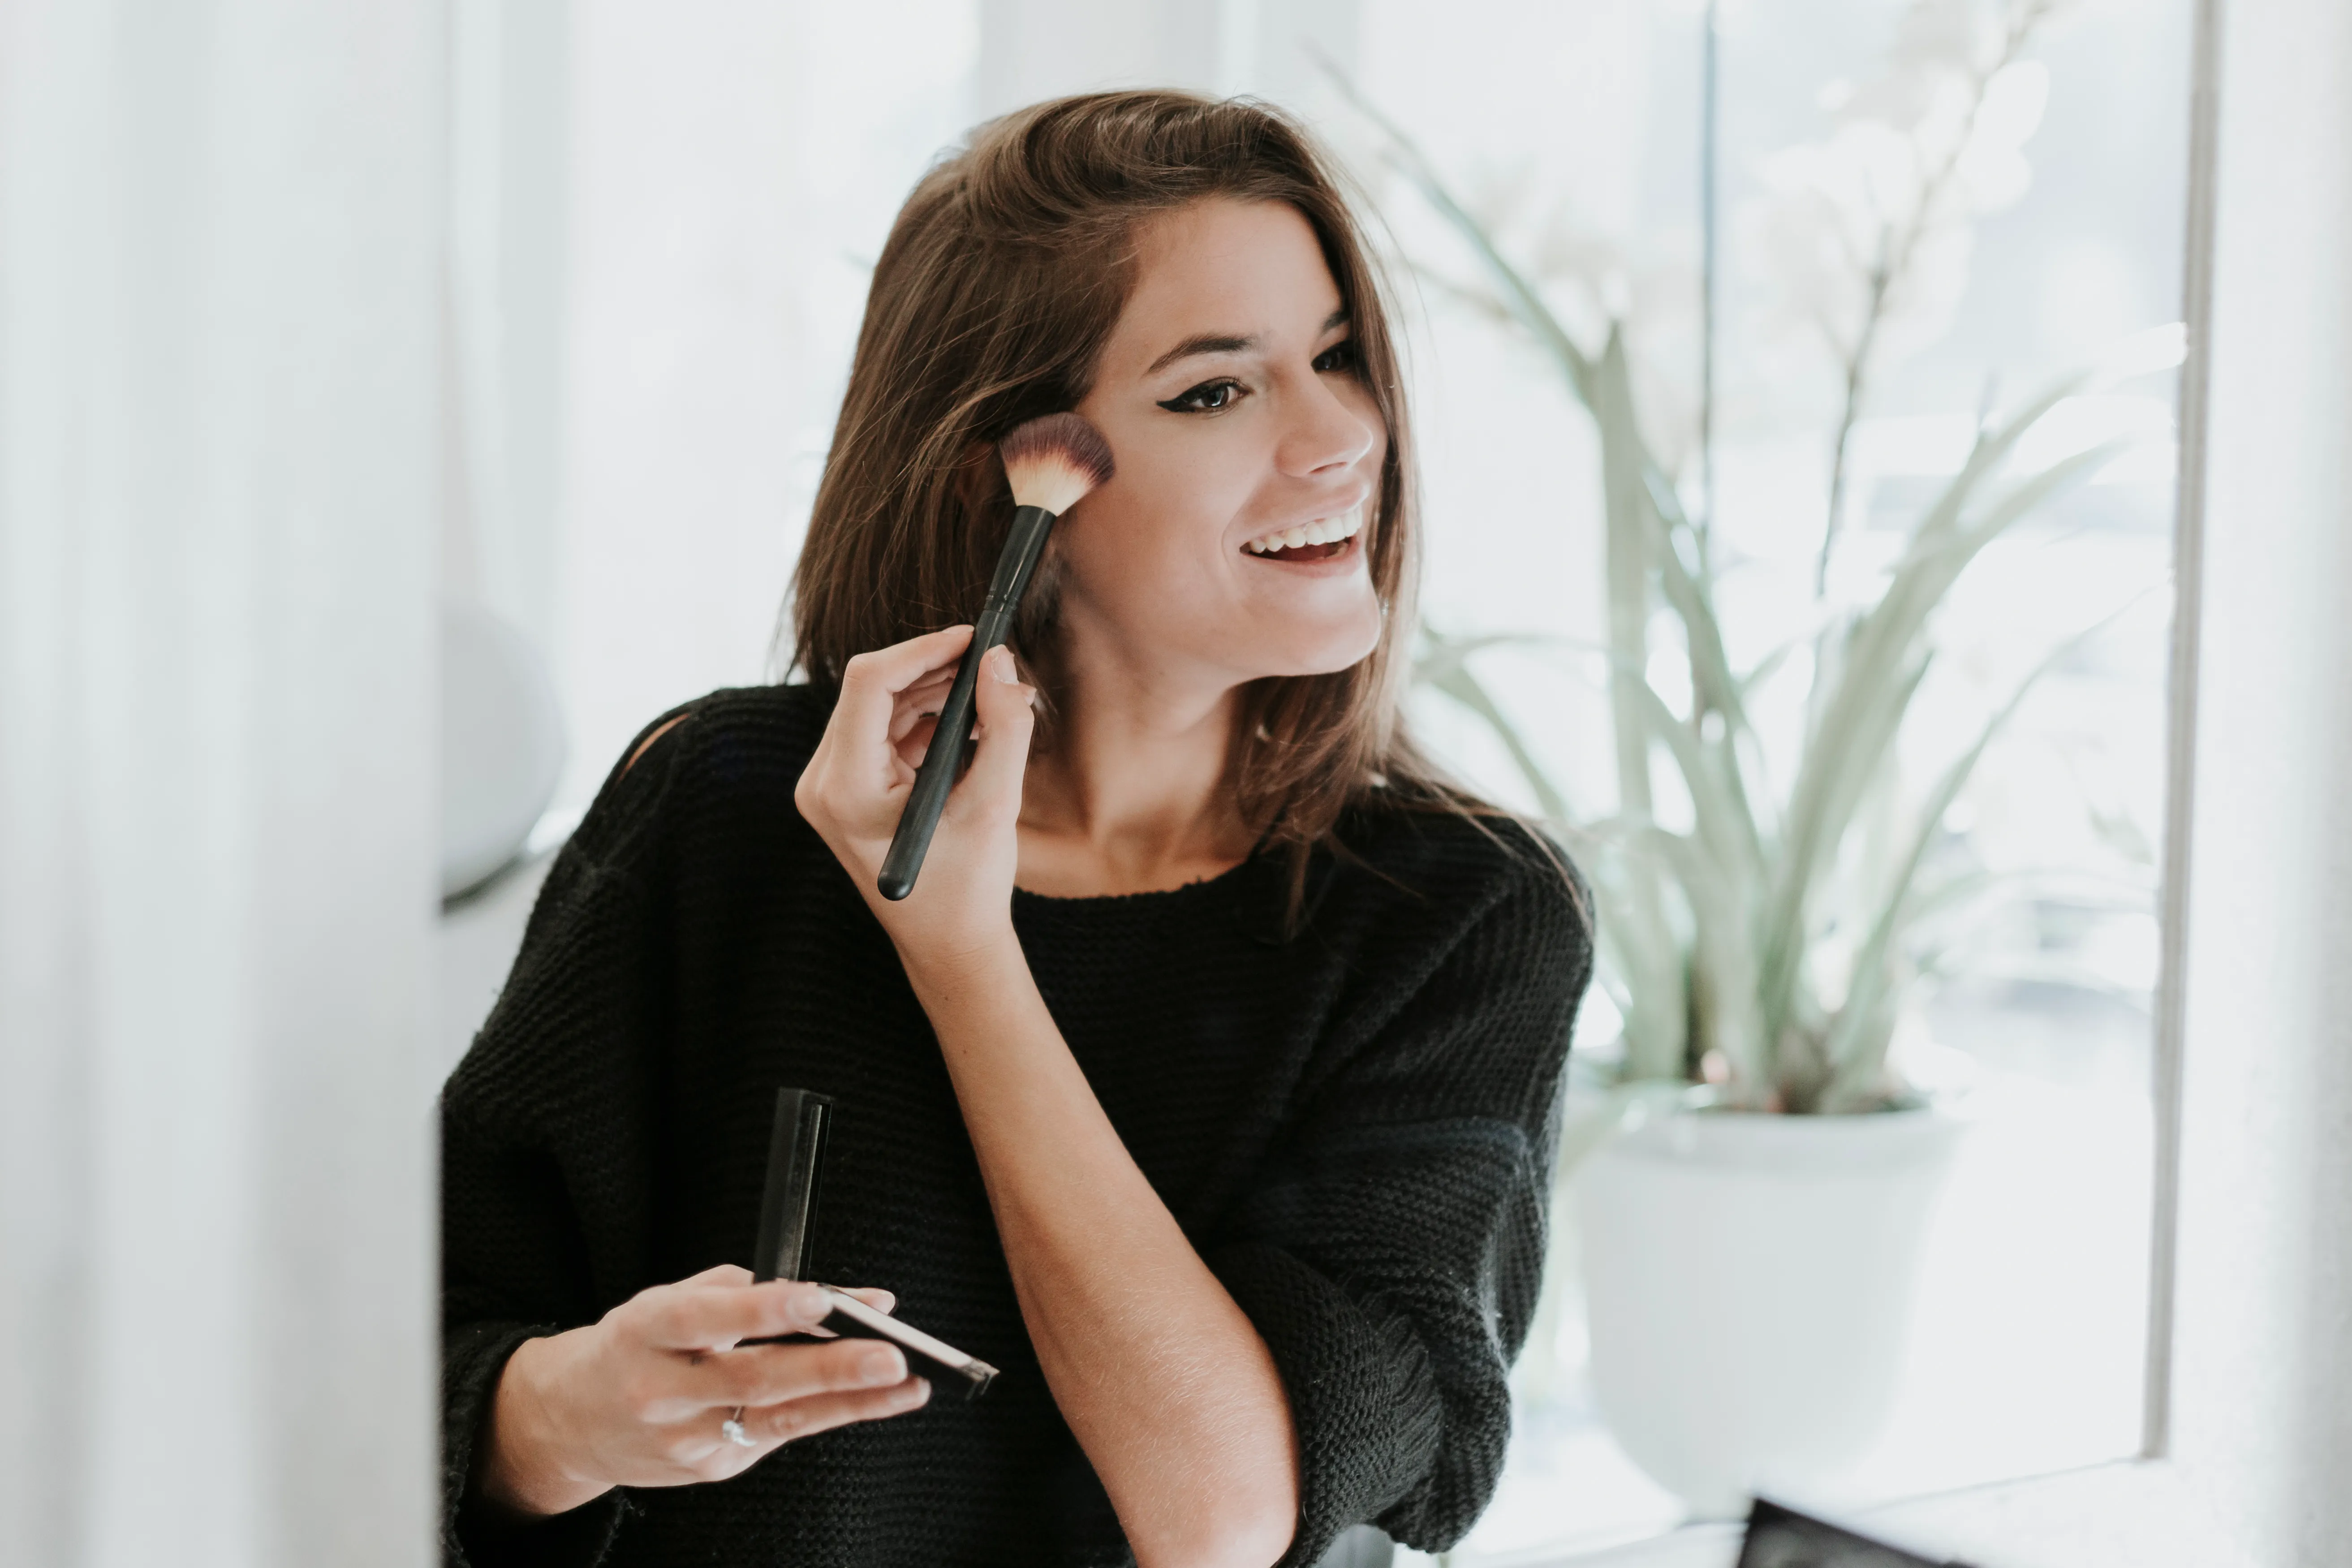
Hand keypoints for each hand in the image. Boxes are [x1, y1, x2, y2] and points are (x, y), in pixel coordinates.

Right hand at [473, 1266, 929, 1518]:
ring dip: (850, 1402)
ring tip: (905, 1386)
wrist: (569, 1421)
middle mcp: (662, 1389)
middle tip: (890, 1355)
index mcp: (646, 1331)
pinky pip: (775, 1436)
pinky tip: (870, 1401)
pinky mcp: (707, 1469)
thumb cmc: (635, 1345)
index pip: (707, 1318)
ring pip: (777, 1419)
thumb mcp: (668, 1300)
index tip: (822, 1297)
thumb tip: (834, 1297)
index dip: (766, 1308)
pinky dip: (826, 1415)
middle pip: (754, 1379)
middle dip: (831, 1367)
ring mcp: (684, 1437)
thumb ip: (744, 1291)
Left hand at [794, 627, 1035, 974]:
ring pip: (880, 707)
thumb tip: (999, 662)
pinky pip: (883, 732)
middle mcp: (822, 783)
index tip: (972, 639)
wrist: (949, 946)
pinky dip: (926, 722)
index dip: (923, 650)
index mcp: (844, 789)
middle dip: (935, 673)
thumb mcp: (995, 805)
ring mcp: (828, 787)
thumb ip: (1004, 728)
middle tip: (993, 669)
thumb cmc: (969, 888)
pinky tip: (971, 731)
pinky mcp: (845, 789)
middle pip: (872, 690)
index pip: (870, 684)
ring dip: (935, 696)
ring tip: (992, 705)